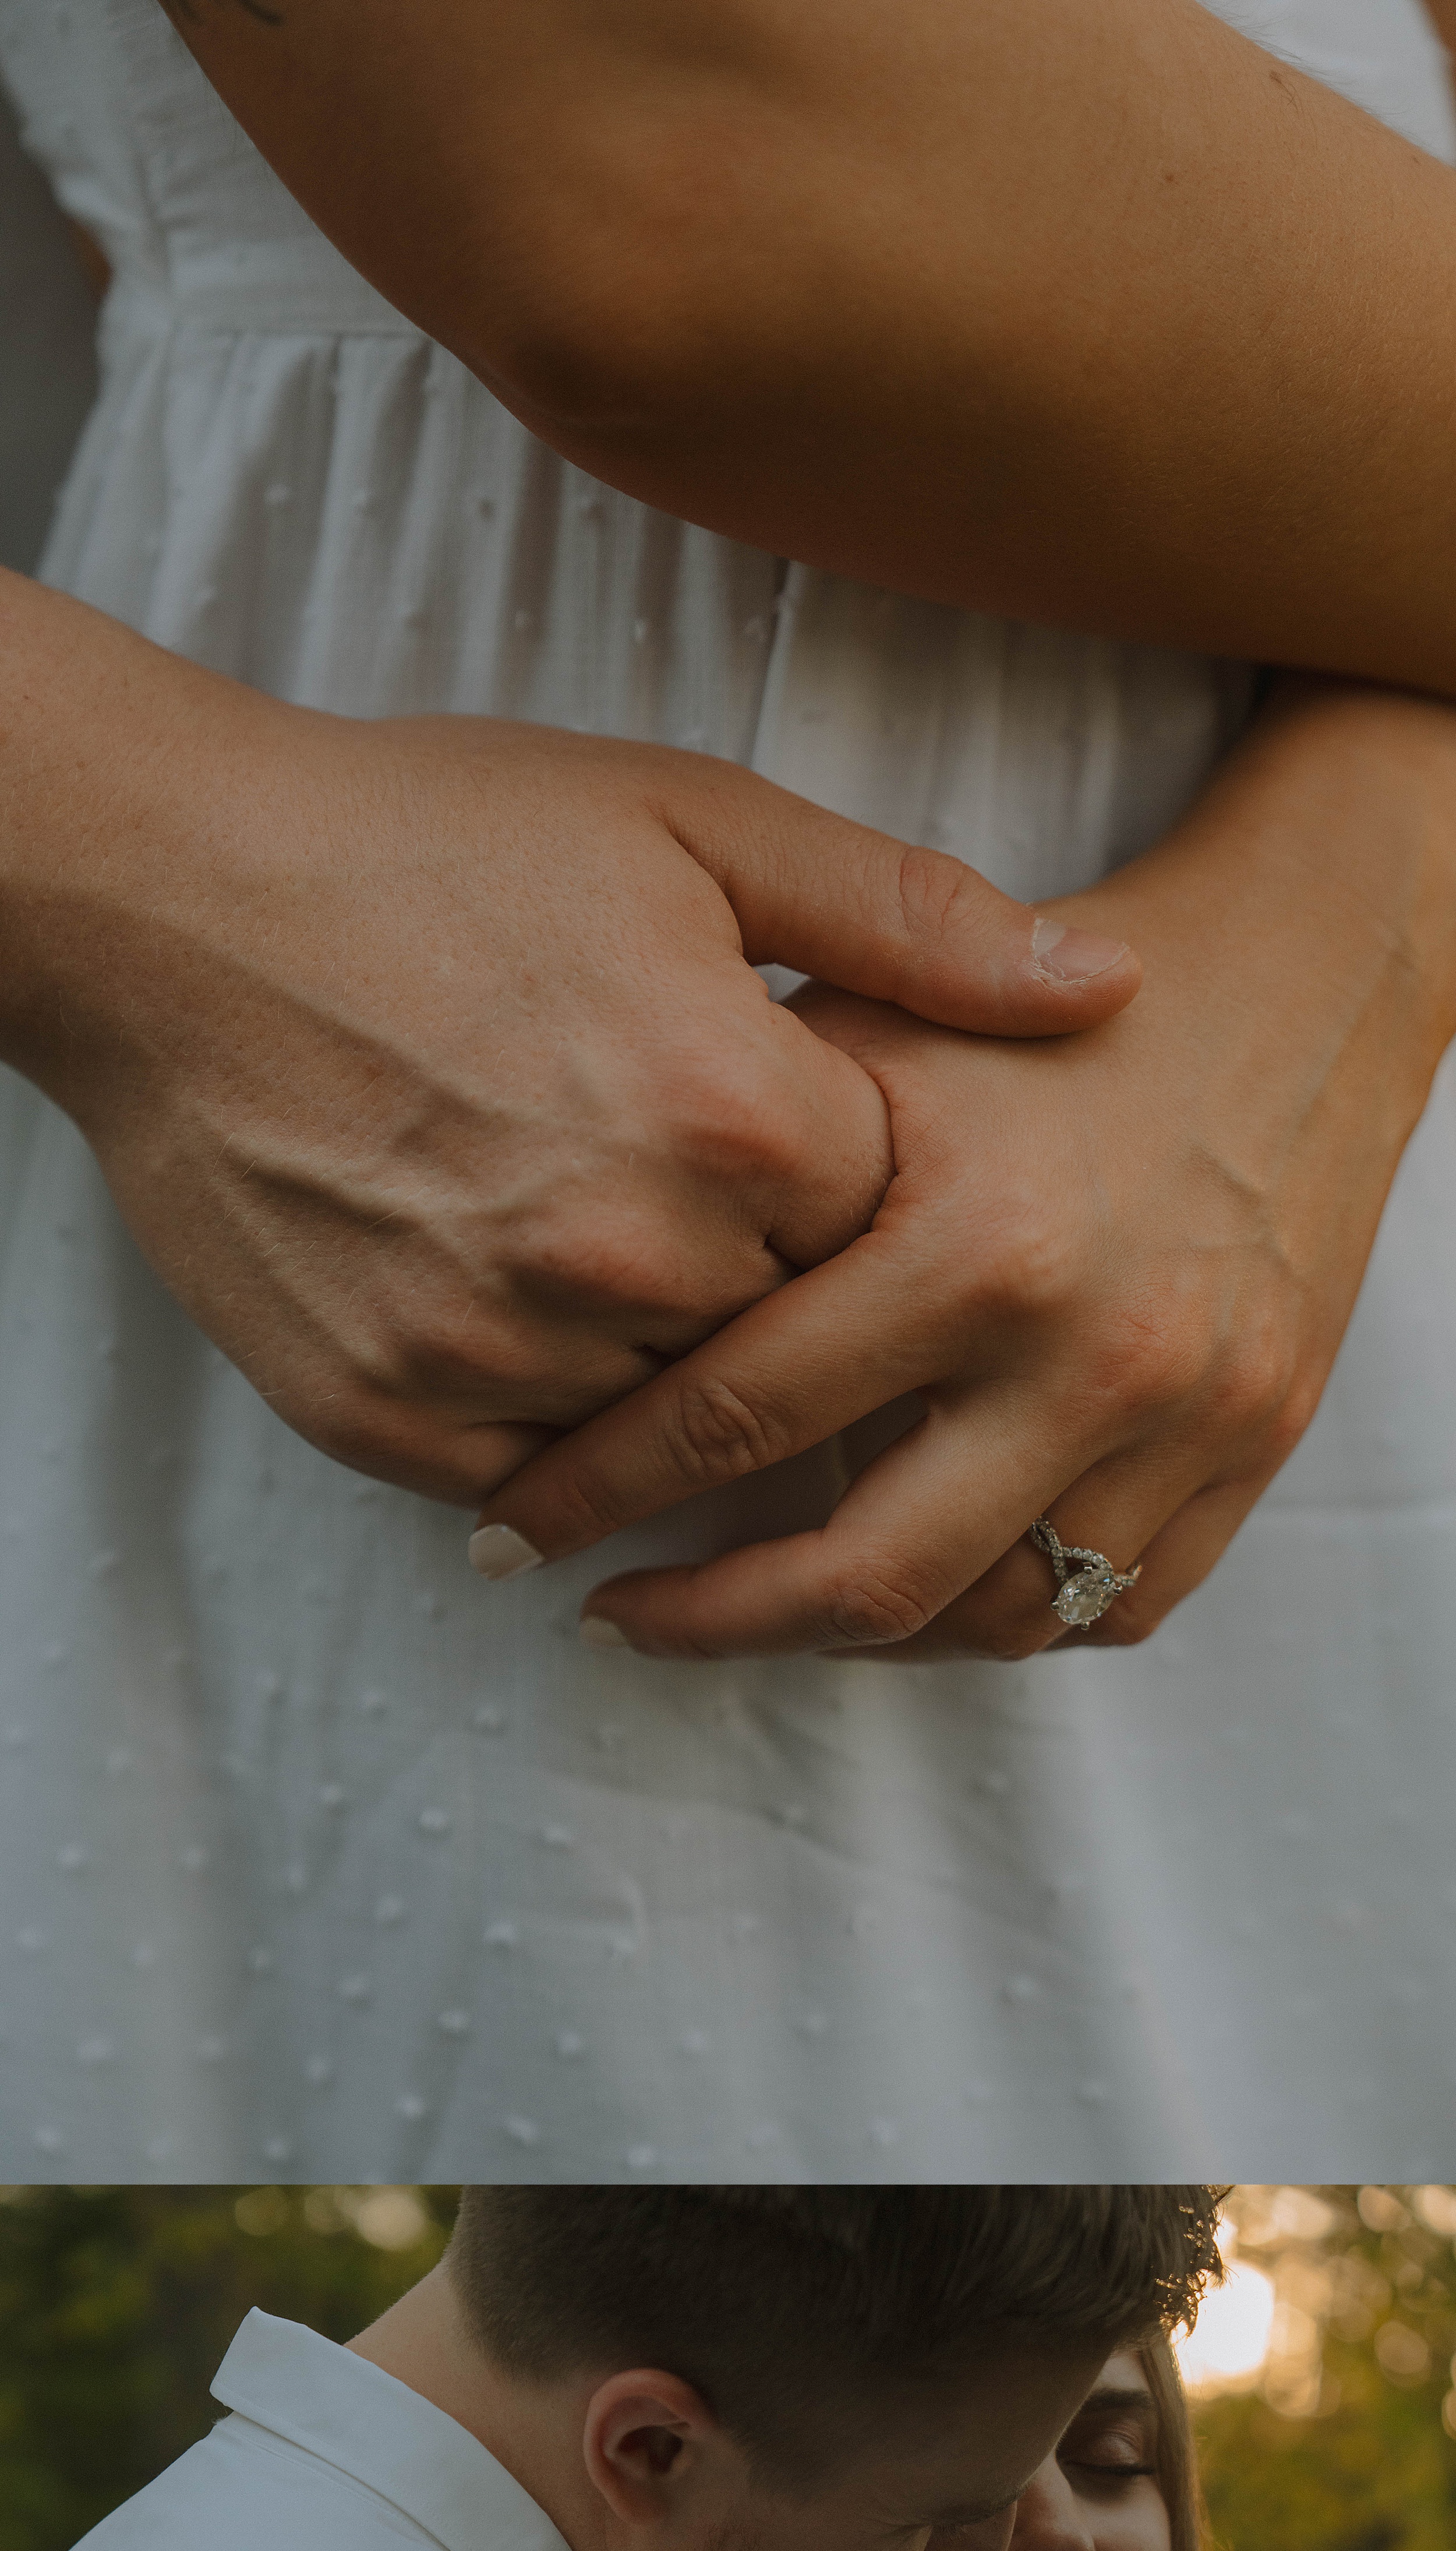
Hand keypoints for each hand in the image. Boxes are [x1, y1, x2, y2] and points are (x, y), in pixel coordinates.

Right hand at [0, 583, 1134, 1505]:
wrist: (174, 906)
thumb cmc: (435, 840)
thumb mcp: (688, 821)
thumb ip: (906, 922)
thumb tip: (1110, 987)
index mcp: (732, 1112)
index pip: (885, 1223)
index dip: (840, 1171)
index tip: (779, 1116)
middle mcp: (629, 1256)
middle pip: (788, 1339)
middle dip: (754, 1272)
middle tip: (663, 1172)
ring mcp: (503, 1352)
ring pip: (661, 1425)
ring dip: (645, 1353)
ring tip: (575, 1228)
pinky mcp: (392, 1417)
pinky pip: (526, 1475)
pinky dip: (535, 1415)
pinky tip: (502, 1302)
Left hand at [469, 680, 1455, 1649]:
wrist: (1301, 972)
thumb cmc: (1058, 1000)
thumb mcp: (883, 1022)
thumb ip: (743, 1153)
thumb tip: (584, 1285)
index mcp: (971, 1239)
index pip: (734, 1418)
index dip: (597, 1492)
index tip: (513, 1532)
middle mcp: (1085, 1353)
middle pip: (861, 1578)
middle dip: (706, 1620)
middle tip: (609, 1616)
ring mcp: (1186, 1417)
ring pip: (989, 1620)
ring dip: (853, 1638)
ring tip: (757, 1610)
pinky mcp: (1258, 1446)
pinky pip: (1113, 1607)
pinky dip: (1004, 1617)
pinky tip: (919, 1589)